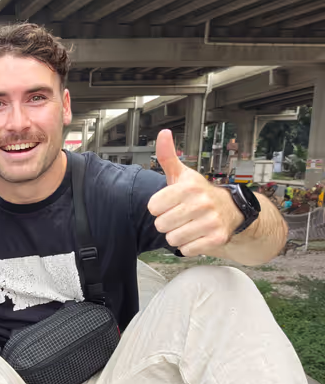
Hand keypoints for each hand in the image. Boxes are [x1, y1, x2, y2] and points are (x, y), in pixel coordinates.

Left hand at [147, 130, 242, 255]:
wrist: (230, 210)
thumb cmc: (199, 193)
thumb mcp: (182, 174)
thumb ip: (168, 156)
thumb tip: (163, 134)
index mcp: (189, 186)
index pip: (152, 207)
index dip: (158, 207)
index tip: (170, 203)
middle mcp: (201, 203)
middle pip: (160, 225)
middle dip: (167, 223)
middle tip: (180, 216)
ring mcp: (210, 221)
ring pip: (172, 239)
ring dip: (177, 236)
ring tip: (188, 226)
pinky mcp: (216, 238)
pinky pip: (186, 250)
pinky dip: (189, 246)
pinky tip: (197, 235)